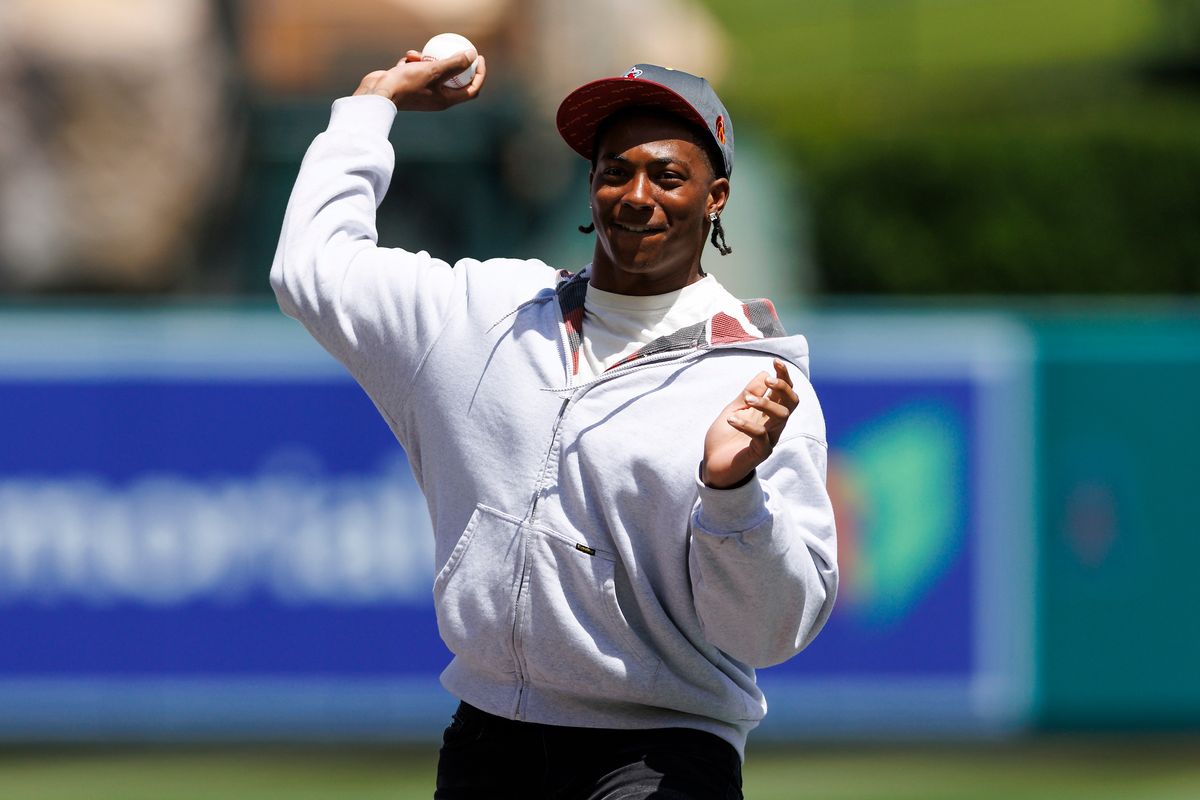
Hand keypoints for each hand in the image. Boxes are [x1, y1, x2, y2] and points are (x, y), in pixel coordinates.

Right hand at [353, 50, 485, 110]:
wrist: (378, 93)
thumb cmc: (407, 84)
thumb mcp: (433, 71)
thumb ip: (454, 63)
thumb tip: (472, 55)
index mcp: (446, 100)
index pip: (472, 89)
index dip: (479, 73)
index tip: (478, 57)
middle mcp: (437, 98)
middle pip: (453, 78)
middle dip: (454, 62)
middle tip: (458, 47)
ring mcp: (423, 92)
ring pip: (432, 70)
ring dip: (427, 59)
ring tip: (420, 53)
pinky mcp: (410, 84)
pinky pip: (417, 70)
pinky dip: (413, 62)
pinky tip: (407, 58)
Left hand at [702, 359, 798, 488]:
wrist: (713, 466)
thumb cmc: (725, 438)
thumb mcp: (733, 409)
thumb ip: (748, 394)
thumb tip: (763, 372)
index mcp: (768, 412)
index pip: (784, 391)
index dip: (784, 375)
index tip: (775, 361)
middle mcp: (773, 424)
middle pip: (792, 402)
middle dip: (783, 387)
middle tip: (767, 381)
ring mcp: (769, 439)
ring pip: (782, 417)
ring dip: (765, 403)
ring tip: (747, 400)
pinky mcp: (760, 453)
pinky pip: (762, 436)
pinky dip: (746, 425)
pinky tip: (731, 419)